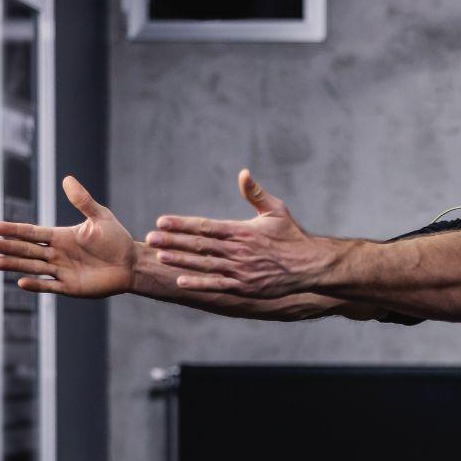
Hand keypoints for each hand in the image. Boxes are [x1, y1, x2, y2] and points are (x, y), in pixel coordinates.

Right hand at [0, 175, 136, 297]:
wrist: (131, 263)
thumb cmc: (116, 239)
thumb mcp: (100, 217)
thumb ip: (83, 201)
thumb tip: (67, 179)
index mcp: (60, 236)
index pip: (32, 232)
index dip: (14, 230)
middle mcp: (57, 253)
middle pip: (27, 250)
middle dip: (8, 248)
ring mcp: (62, 271)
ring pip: (33, 267)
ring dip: (15, 266)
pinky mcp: (70, 287)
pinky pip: (50, 286)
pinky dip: (36, 285)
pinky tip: (21, 282)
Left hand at [148, 169, 327, 299]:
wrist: (310, 266)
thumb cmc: (292, 236)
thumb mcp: (276, 210)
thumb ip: (255, 193)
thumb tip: (243, 173)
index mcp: (242, 230)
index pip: (206, 225)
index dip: (182, 223)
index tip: (161, 220)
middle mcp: (238, 250)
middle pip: (199, 244)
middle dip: (173, 240)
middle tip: (151, 237)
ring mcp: (240, 270)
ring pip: (204, 264)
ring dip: (180, 260)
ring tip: (160, 255)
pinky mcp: (244, 287)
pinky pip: (217, 285)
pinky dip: (198, 283)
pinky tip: (180, 281)